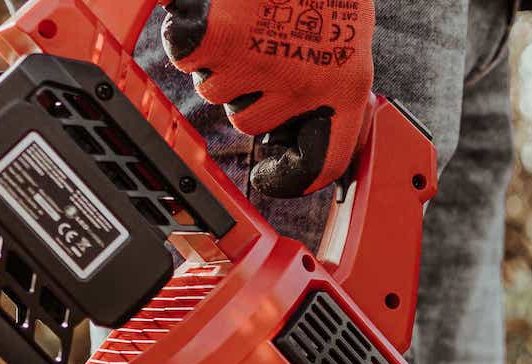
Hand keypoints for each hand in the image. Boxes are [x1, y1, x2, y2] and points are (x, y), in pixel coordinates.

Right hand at [161, 0, 374, 198]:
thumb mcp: (342, 33)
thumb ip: (325, 78)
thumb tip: (302, 120)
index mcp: (344, 86)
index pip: (323, 161)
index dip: (296, 177)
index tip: (273, 179)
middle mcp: (302, 85)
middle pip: (248, 121)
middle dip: (243, 91)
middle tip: (254, 47)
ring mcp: (257, 64)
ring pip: (213, 88)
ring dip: (217, 59)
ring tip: (240, 20)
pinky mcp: (217, 39)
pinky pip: (187, 55)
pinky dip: (191, 34)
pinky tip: (215, 11)